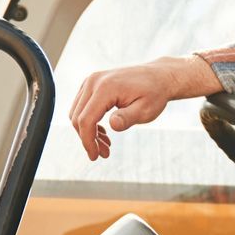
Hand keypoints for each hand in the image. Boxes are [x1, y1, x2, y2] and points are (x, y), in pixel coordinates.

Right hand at [70, 55, 220, 159]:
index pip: (86, 119)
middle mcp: (94, 81)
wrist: (157, 77)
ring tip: (106, 145)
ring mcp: (91, 81)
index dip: (87, 141)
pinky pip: (82, 107)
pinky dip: (89, 121)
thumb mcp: (146, 110)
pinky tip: (103, 133)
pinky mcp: (92, 84)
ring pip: (77, 113)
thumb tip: (113, 125)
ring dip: (87, 131)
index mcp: (105, 88)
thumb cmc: (154, 94)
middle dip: (88, 139)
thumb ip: (128, 118)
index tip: (95, 157)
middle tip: (104, 153)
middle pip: (77, 117)